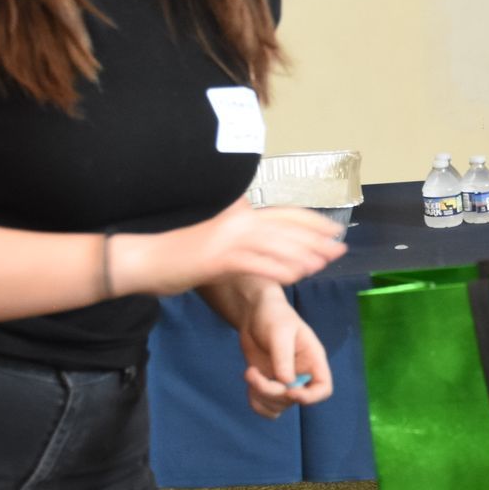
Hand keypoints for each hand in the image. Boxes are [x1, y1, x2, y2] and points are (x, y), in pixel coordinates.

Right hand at [119, 197, 346, 295]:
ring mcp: (229, 237)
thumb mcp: (218, 237)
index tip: (335, 229)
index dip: (314, 221)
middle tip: (340, 248)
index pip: (285, 213)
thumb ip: (244, 234)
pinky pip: (259, 265)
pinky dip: (280, 271)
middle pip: (288, 227)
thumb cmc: (182, 253)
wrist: (147, 259)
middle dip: (318, 239)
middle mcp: (238, 219)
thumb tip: (271, 239)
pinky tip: (296, 277)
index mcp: (240, 212)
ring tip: (323, 264)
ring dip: (304, 256)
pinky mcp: (220, 258)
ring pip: (278, 246)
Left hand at [236, 287, 333, 418]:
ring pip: (278, 406)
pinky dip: (256, 401)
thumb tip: (285, 382)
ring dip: (261, 397)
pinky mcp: (268, 384)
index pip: (323, 389)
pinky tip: (250, 379)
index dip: (310, 397)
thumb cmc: (274, 316)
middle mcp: (301, 375)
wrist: (254, 313)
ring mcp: (284, 382)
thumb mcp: (280, 331)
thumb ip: (283, 357)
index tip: (290, 391)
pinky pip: (265, 407)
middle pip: (294, 400)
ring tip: (250, 373)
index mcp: (313, 361)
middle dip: (272, 392)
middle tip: (253, 373)